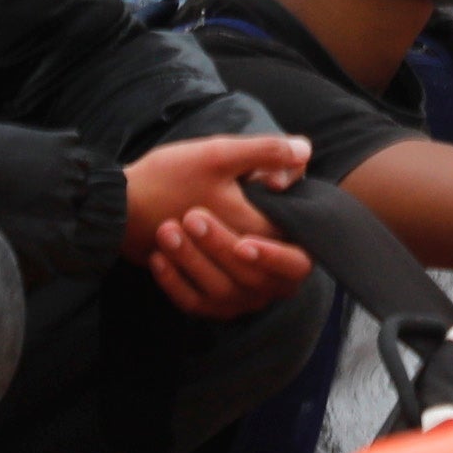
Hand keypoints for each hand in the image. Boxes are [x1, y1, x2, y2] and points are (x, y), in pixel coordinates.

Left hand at [124, 132, 313, 317]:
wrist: (150, 203)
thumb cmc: (198, 176)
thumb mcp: (227, 157)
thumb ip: (268, 152)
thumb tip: (301, 150)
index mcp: (286, 244)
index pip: (294, 264)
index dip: (273, 257)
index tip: (244, 244)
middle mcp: (267, 278)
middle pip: (251, 277)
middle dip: (219, 247)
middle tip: (191, 218)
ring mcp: (238, 296)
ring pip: (221, 290)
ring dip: (192, 260)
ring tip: (167, 231)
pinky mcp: (208, 303)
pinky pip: (193, 302)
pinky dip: (174, 282)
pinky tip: (158, 257)